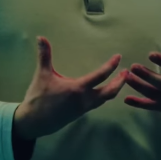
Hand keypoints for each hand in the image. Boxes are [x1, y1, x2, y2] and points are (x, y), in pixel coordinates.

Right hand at [12, 37, 126, 139]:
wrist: (34, 122)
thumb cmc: (38, 98)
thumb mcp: (42, 75)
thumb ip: (44, 56)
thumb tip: (41, 37)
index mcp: (78, 89)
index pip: (100, 75)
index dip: (111, 65)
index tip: (118, 57)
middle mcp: (85, 100)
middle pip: (110, 92)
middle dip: (120, 82)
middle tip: (126, 72)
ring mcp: (84, 108)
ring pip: (105, 99)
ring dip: (114, 89)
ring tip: (119, 80)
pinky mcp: (80, 113)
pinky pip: (98, 103)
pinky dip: (105, 96)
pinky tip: (104, 90)